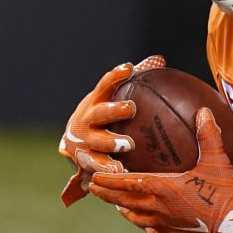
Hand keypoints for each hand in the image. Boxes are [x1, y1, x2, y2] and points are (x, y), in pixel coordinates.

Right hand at [59, 55, 165, 205]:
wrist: (74, 142)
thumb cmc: (104, 113)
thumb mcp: (113, 95)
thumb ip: (136, 78)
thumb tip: (158, 60)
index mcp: (96, 101)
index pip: (105, 85)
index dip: (115, 76)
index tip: (128, 68)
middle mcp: (88, 120)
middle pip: (100, 113)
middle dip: (114, 110)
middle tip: (131, 108)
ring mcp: (85, 141)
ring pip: (97, 141)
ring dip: (110, 143)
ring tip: (128, 145)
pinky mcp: (86, 161)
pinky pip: (97, 166)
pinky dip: (107, 169)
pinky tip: (121, 172)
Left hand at [90, 107, 232, 232]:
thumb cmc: (225, 191)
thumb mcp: (217, 159)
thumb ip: (208, 134)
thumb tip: (202, 112)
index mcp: (162, 188)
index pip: (127, 182)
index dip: (108, 178)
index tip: (93, 175)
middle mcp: (158, 207)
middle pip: (123, 200)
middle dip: (106, 193)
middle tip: (91, 186)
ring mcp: (165, 222)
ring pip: (134, 216)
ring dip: (121, 207)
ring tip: (113, 202)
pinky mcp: (175, 232)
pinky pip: (152, 230)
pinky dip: (143, 224)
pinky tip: (144, 223)